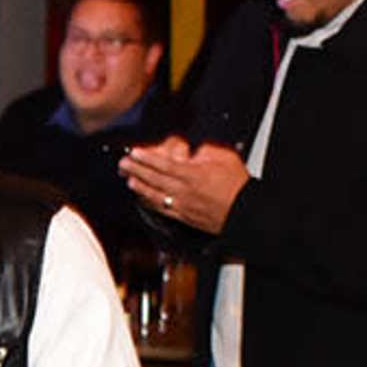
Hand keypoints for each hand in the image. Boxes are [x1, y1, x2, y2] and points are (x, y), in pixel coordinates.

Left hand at [124, 138, 247, 235]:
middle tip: (123, 163)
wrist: (243, 211)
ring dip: (139, 187)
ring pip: (154, 195)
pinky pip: (161, 209)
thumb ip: (206, 151)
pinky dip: (149, 203)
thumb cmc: (237, 185)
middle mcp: (183, 191)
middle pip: (154, 179)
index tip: (135, 152)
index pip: (164, 165)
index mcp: (193, 174)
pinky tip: (143, 198)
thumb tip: (193, 150)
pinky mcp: (183, 216)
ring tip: (129, 179)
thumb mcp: (225, 158)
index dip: (147, 158)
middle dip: (136, 170)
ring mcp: (181, 205)